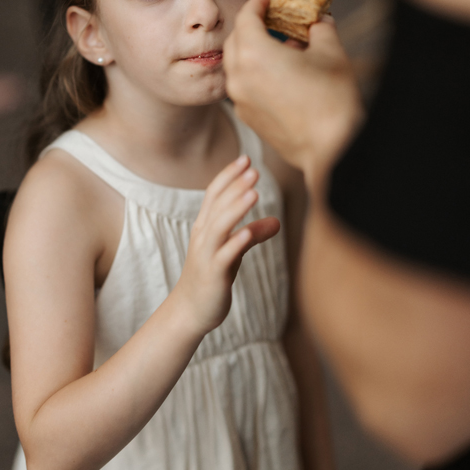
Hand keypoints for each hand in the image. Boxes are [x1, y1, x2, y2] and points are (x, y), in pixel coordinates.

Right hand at [175, 155, 280, 334]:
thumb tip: (278, 221)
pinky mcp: (213, 274)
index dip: (229, 176)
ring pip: (219, 227)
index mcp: (205, 227)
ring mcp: (206, 255)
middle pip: (218, 205)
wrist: (191, 310)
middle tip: (254, 169)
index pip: (214, 194)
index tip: (246, 158)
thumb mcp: (234, 251)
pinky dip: (235, 243)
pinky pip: (223, 257)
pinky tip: (248, 233)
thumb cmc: (213, 276)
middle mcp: (202, 237)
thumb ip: (253, 234)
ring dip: (236, 209)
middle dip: (235, 186)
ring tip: (254, 193)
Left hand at [223, 0, 361, 189]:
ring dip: (253, 52)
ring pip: (238, 65)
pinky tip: (280, 76)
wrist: (330, 148)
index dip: (257, 4)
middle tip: (272, 20)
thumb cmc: (332, 99)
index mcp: (254, 53)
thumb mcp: (331, 52)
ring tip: (281, 50)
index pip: (246, 17)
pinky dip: (255, 74)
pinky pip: (244, 86)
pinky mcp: (248, 118)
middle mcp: (239, 75)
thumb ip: (320, 28)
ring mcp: (241, 99)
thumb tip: (318, 19)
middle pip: (236, 40)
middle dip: (252, 27)